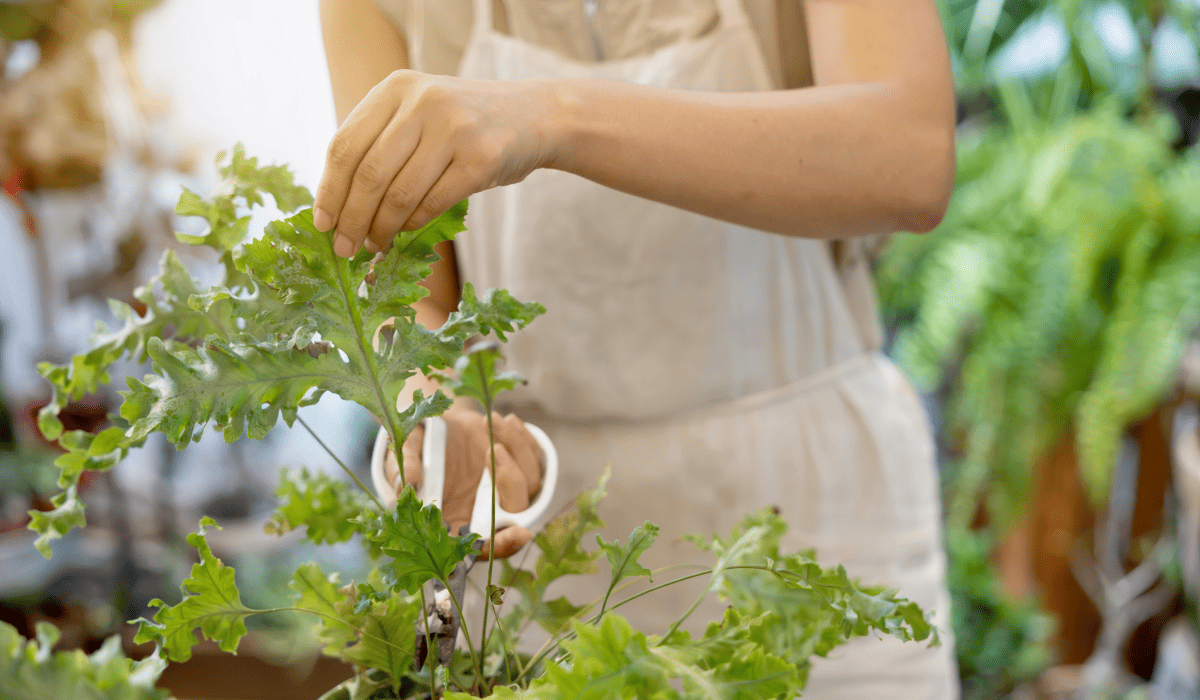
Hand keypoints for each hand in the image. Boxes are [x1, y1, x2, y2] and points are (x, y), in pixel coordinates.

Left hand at [313, 70, 559, 256]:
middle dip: (351, 219)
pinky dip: (414, 225)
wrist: (534, 116)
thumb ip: (380, 143)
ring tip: (374, 245)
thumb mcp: (418, 114)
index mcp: (396, 88)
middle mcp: (422, 102)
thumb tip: (336, 205)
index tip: (322, 224)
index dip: (328, 191)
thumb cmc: (464, 125)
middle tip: (343, 248)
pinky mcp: (481, 158)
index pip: (345, 146)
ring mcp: (454, 128)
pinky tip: (406, 234)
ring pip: (399, 193)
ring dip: (382, 228)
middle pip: (368, 174)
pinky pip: (433, 203)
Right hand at [385, 409, 542, 557]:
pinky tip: (505, 421)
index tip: (519, 532)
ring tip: (492, 421)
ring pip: (532, 483)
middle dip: (510, 480)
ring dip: (517, 449)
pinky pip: (537, 460)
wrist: (436, 419)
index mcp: (456, 520)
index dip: (502, 544)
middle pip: (516, 512)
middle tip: (493, 448)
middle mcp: (486, 511)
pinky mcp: (520, 468)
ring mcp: (506, 491)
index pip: (484, 546)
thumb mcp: (404, 452)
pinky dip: (525, 439)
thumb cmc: (417, 444)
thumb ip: (405, 469)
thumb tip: (405, 486)